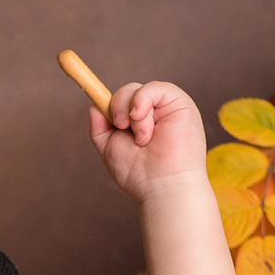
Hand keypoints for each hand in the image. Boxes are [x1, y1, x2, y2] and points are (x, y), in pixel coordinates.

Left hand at [89, 80, 207, 203]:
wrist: (163, 187)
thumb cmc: (139, 174)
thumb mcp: (110, 148)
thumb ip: (100, 127)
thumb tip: (94, 105)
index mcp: (139, 122)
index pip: (119, 102)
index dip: (109, 103)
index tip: (101, 110)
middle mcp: (153, 112)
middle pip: (125, 91)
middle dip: (117, 109)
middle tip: (122, 129)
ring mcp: (166, 106)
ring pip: (136, 89)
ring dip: (132, 115)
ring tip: (142, 139)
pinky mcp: (179, 102)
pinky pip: (153, 88)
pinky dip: (142, 103)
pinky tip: (147, 128)